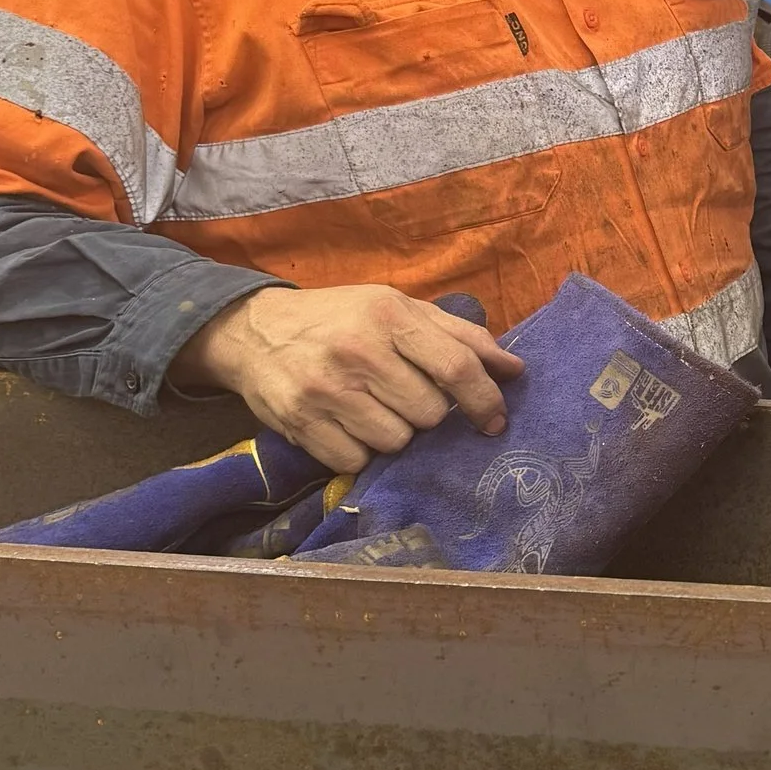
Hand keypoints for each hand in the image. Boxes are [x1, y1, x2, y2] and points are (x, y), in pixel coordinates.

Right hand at [171, 286, 522, 474]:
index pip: (455, 368)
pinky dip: (360, 452)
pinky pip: (356, 461)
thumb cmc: (341, 318)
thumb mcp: (398, 308)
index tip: (495, 421)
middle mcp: (357, 351)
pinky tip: (349, 425)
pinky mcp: (300, 423)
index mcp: (388, 315)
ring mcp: (325, 390)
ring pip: (395, 442)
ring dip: (395, 434)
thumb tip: (515, 369)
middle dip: (428, 414)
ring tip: (375, 409)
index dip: (484, 400)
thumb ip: (460, 336)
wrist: (254, 331)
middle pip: (429, 413)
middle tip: (407, 398)